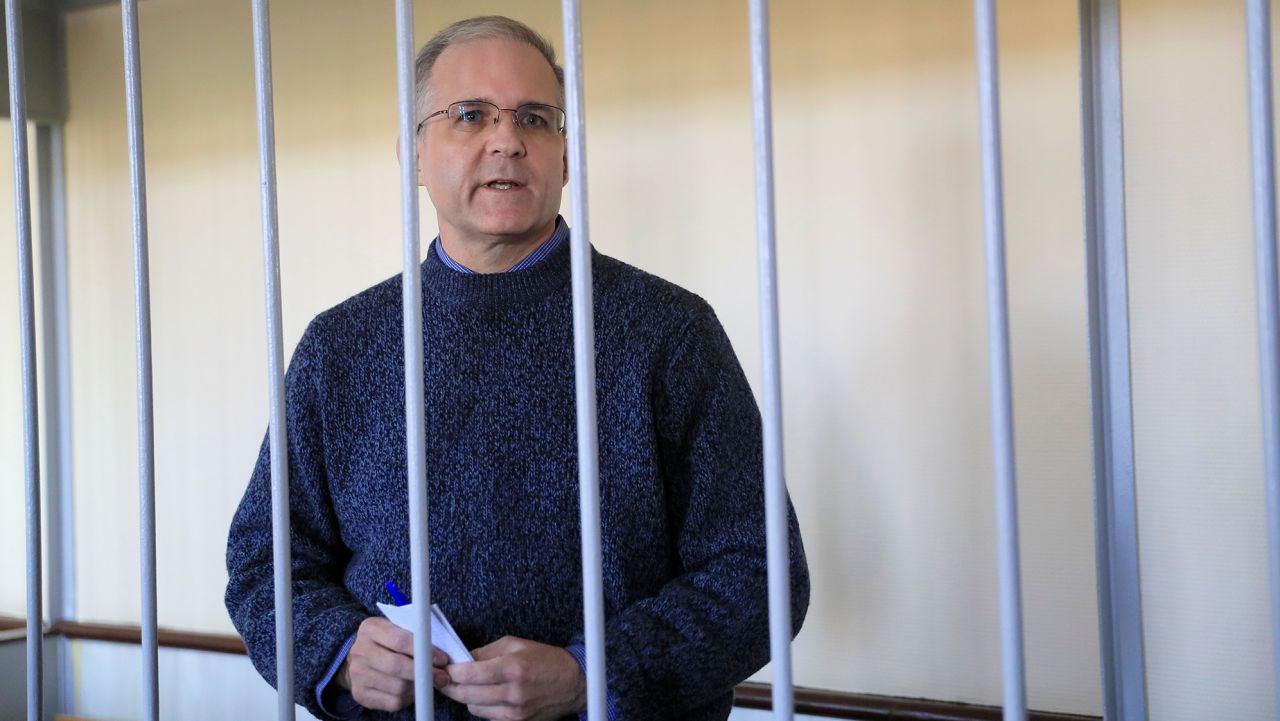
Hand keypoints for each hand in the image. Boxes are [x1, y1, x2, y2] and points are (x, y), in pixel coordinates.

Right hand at [337, 617, 450, 711]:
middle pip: (396, 666)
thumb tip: (441, 654)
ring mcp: (357, 674)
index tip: (442, 659)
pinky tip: (412, 691)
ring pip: (397, 687)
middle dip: (424, 673)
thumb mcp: (397, 629)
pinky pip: (392, 702)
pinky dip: (408, 699)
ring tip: (427, 683)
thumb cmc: (387, 642)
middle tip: (442, 677)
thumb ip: (415, 635)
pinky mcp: (360, 694)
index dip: (425, 651)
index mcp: (370, 629)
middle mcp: (360, 651)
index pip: (400, 640)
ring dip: (418, 687)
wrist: (360, 659)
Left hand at [440, 636, 585, 720]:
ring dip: (467, 696)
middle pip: (466, 695)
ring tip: (471, 685)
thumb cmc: (545, 660)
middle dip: (452, 686)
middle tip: (448, 678)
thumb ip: (486, 652)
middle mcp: (512, 692)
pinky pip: (487, 717)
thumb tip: (462, 659)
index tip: (446, 667)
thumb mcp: (516, 644)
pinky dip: (482, 706)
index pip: (469, 674)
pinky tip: (487, 695)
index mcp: (512, 668)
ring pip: (473, 708)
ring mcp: (515, 712)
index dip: (452, 671)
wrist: (573, 683)